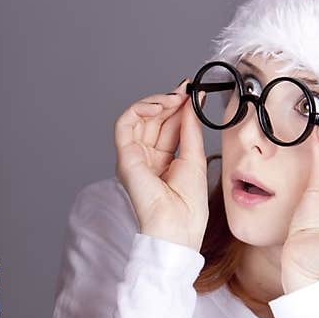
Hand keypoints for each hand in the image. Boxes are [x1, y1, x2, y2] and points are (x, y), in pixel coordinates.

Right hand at [114, 79, 208, 251]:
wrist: (177, 227)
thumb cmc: (188, 206)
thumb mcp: (194, 157)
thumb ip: (190, 128)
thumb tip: (193, 103)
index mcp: (163, 160)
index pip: (167, 125)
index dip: (178, 106)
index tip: (193, 91)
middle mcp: (146, 157)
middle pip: (154, 119)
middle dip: (169, 100)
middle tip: (186, 90)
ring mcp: (133, 156)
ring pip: (137, 118)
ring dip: (156, 102)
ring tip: (175, 98)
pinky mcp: (124, 156)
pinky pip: (124, 124)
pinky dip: (139, 109)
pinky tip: (158, 106)